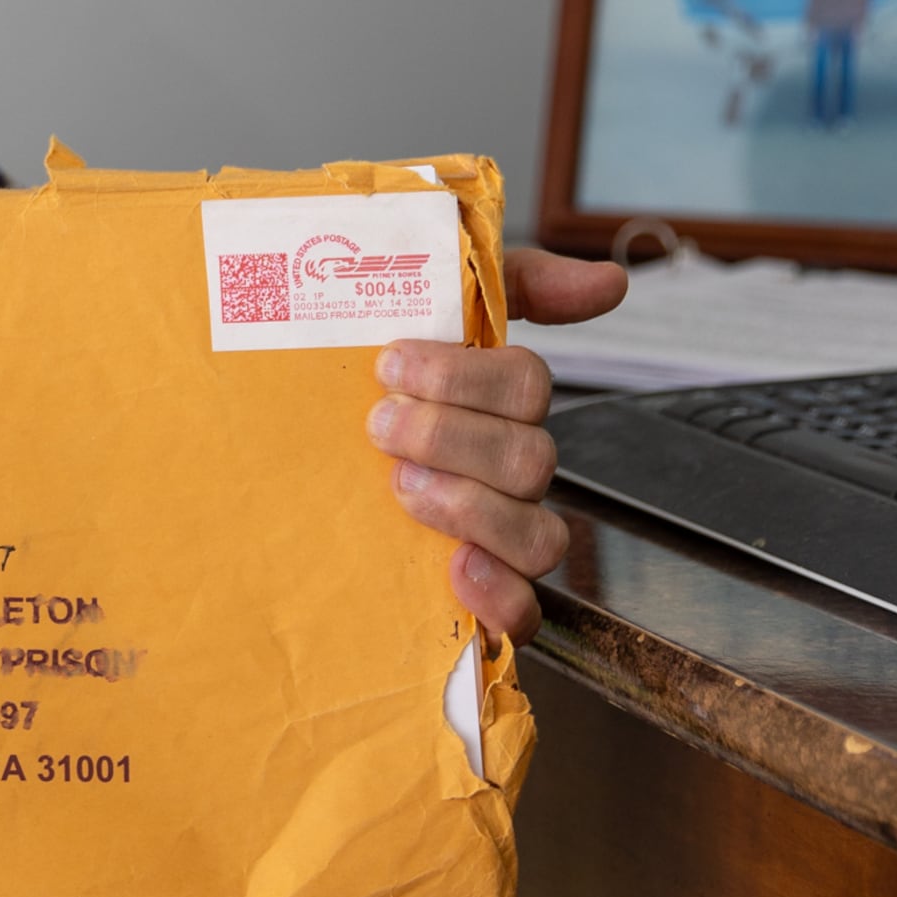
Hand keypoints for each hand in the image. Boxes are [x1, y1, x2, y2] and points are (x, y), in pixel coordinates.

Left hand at [370, 246, 625, 641]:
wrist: (286, 460)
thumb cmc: (364, 386)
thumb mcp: (412, 310)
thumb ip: (508, 282)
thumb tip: (611, 282)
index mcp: (496, 403)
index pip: (526, 383)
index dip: (464, 375)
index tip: (389, 363)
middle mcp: (510, 470)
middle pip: (529, 457)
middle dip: (450, 436)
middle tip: (380, 427)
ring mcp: (501, 535)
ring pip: (540, 535)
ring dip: (471, 508)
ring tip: (401, 489)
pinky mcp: (480, 597)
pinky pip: (525, 614)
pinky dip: (500, 596)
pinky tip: (458, 570)